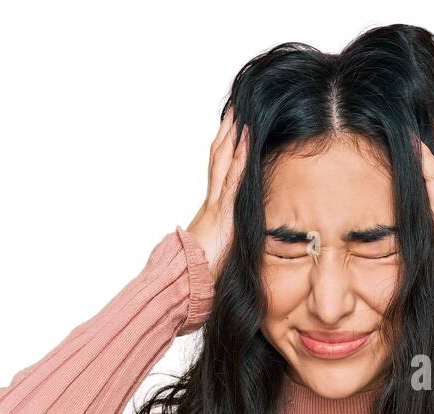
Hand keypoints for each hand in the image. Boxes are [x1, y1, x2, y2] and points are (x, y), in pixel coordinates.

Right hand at [187, 106, 248, 278]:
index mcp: (212, 209)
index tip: (232, 130)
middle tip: (235, 110)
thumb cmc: (202, 273)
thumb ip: (224, 242)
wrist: (187, 282)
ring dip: (232, 138)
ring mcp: (216, 205)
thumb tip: (230, 240)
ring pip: (222, 163)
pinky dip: (239, 160)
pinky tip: (246, 141)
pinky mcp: (222, 213)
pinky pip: (232, 181)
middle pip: (217, 159)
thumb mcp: (219, 253)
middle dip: (226, 134)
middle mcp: (212, 202)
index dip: (225, 150)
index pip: (219, 172)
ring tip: (240, 115)